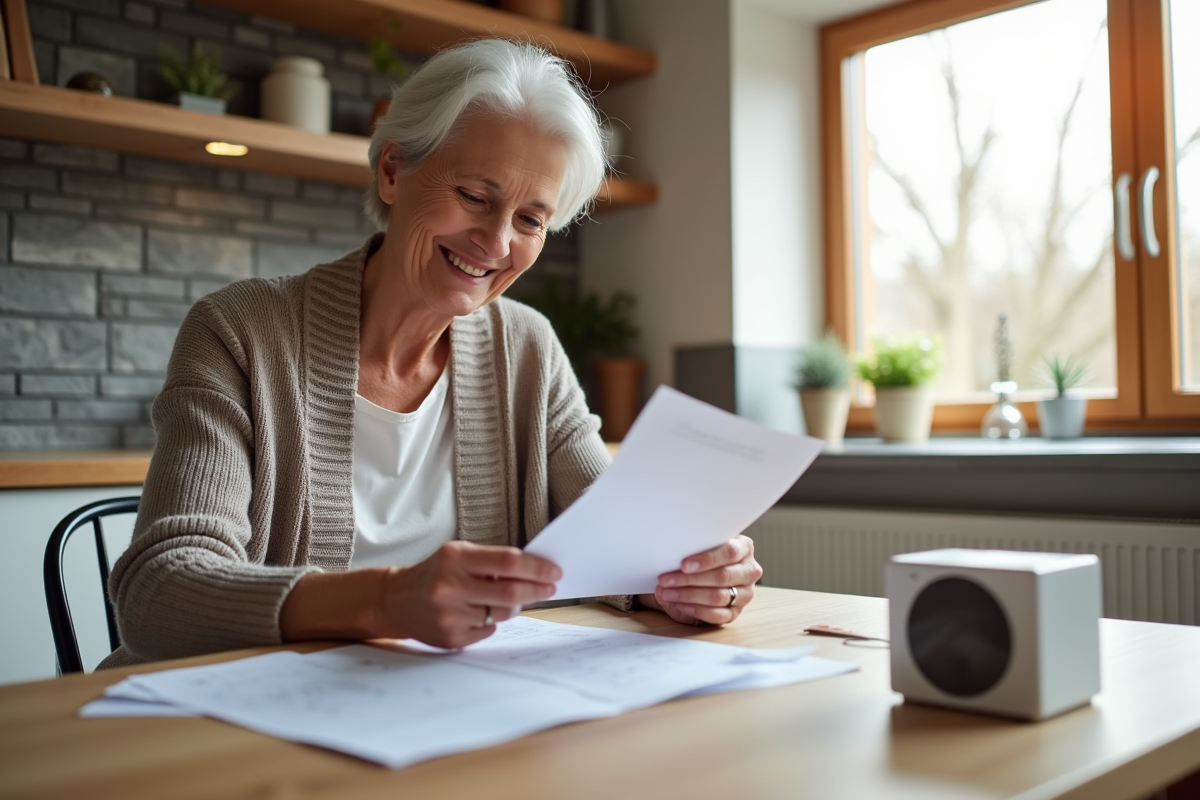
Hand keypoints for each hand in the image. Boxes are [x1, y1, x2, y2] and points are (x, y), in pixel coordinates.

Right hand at [378, 541, 561, 648]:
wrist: (395, 599)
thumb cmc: (435, 573)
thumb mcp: (457, 555)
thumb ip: (491, 561)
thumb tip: (535, 571)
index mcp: (454, 558)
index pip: (507, 561)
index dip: (536, 568)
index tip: (554, 571)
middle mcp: (450, 586)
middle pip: (510, 591)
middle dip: (537, 590)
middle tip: (550, 588)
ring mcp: (450, 615)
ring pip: (503, 613)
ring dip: (515, 605)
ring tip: (509, 597)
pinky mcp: (452, 638)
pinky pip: (489, 631)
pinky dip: (493, 621)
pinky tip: (479, 613)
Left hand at [638, 535, 761, 625]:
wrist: (708, 569)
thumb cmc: (704, 553)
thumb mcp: (704, 544)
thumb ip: (696, 545)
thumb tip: (672, 554)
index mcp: (745, 547)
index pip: (730, 552)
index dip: (707, 559)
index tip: (684, 565)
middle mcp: (750, 571)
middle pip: (723, 576)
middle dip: (690, 579)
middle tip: (666, 580)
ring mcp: (745, 593)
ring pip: (719, 597)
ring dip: (688, 595)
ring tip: (667, 592)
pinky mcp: (736, 612)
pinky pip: (718, 615)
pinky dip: (695, 610)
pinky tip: (679, 604)